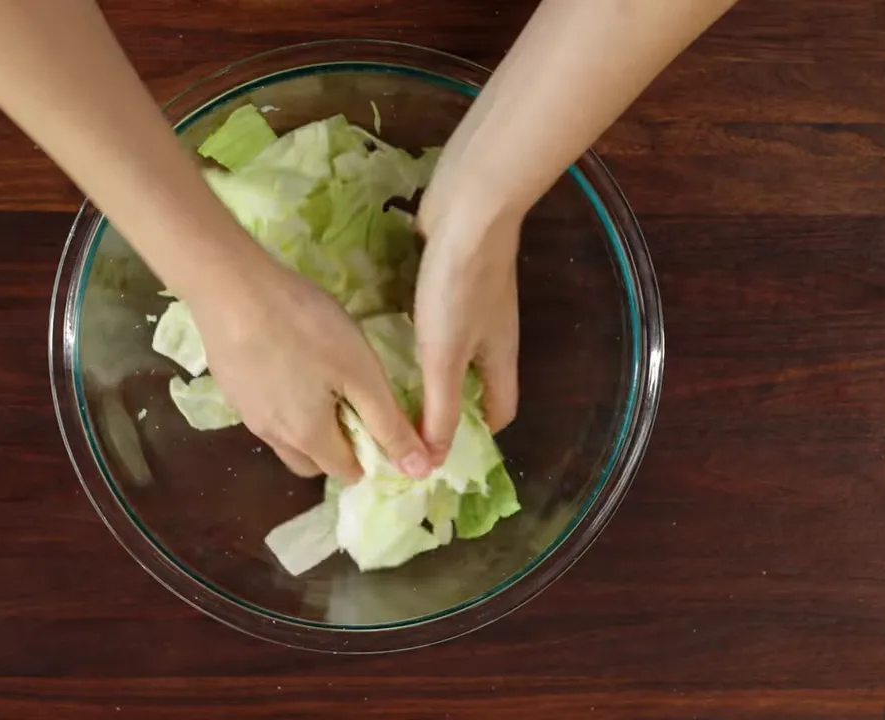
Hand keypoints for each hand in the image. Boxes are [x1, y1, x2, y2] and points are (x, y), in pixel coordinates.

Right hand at [190, 261, 433, 479]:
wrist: (232, 289)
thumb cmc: (307, 328)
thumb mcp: (361, 373)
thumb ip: (388, 423)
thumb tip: (417, 470)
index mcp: (309, 438)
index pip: (347, 473)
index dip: (370, 455)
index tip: (379, 420)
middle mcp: (273, 437)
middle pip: (313, 463)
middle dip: (337, 448)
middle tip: (350, 402)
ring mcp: (246, 414)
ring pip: (285, 439)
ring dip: (307, 427)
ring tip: (319, 382)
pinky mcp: (230, 388)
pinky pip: (264, 412)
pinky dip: (282, 403)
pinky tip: (287, 363)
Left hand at [414, 190, 521, 461]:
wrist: (470, 208)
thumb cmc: (460, 285)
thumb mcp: (445, 355)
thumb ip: (439, 408)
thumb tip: (432, 463)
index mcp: (499, 357)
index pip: (500, 410)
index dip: (477, 435)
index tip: (440, 453)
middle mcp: (491, 333)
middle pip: (474, 381)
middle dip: (446, 405)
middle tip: (403, 424)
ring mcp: (471, 301)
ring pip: (453, 348)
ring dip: (428, 368)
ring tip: (387, 386)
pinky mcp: (449, 276)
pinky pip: (433, 315)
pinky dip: (415, 331)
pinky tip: (385, 334)